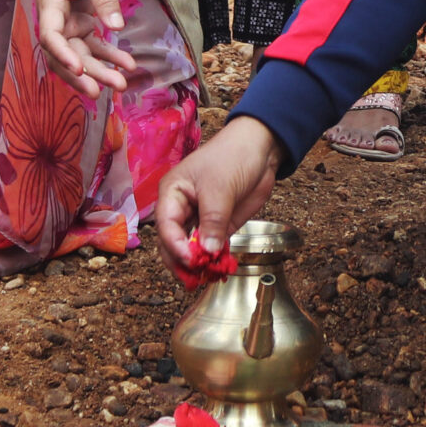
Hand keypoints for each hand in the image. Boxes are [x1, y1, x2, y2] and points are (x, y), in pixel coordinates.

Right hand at [32, 0, 136, 96]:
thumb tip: (117, 28)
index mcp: (51, 5)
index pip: (51, 37)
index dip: (63, 56)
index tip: (79, 68)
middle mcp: (56, 20)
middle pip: (65, 55)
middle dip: (83, 74)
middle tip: (102, 91)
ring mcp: (68, 24)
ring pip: (80, 55)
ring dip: (98, 71)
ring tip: (121, 84)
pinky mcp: (80, 24)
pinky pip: (93, 46)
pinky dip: (109, 56)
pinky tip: (127, 64)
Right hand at [152, 118, 282, 276]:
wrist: (260, 148)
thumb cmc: (232, 157)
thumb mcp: (220, 188)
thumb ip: (213, 221)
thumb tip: (208, 250)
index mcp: (172, 194)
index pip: (166, 226)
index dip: (175, 246)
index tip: (190, 260)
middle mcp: (181, 208)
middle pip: (173, 242)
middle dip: (182, 261)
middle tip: (195, 277)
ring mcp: (200, 219)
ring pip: (190, 248)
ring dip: (198, 264)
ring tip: (207, 277)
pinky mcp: (218, 226)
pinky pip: (211, 247)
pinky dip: (214, 259)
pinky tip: (219, 270)